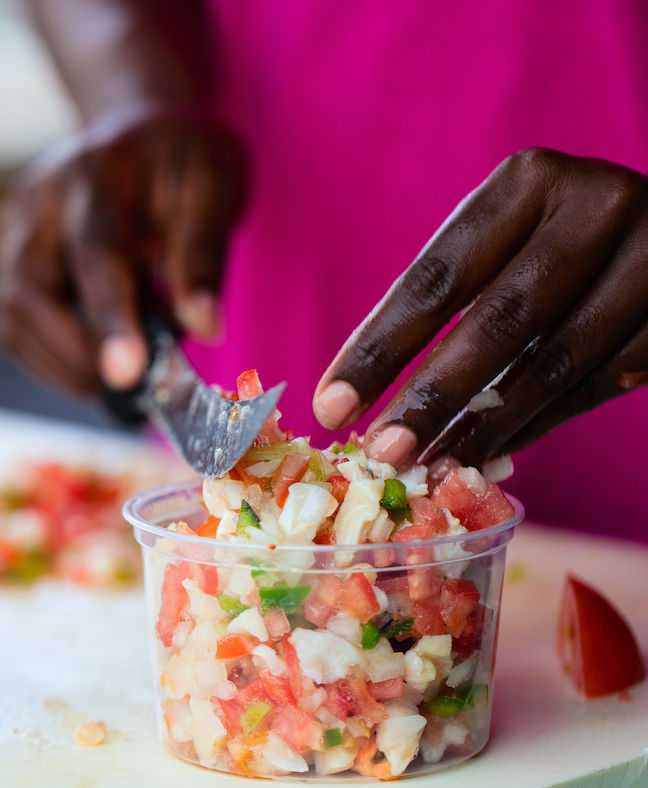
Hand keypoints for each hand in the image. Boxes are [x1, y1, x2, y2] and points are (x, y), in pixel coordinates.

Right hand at [0, 107, 245, 394]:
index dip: (109, 320)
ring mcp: (14, 230)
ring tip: (120, 380)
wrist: (136, 131)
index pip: (95, 254)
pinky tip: (96, 363)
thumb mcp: (215, 187)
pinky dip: (53, 357)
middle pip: (30, 292)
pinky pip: (16, 325)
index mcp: (96, 174)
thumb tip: (203, 330)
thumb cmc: (181, 161)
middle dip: (77, 355)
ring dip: (63, 364)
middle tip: (132, 391)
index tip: (127, 376)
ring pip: (14, 316)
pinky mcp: (8, 257)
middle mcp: (39, 201)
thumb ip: (204, 256)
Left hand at [313, 148, 647, 468]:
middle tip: (382, 452)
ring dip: (486, 426)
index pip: (437, 278)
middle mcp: (597, 207)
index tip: (331, 405)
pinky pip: (597, 386)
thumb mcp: (501, 237)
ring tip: (432, 467)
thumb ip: (445, 298)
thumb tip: (359, 395)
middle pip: (497, 322)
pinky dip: (538, 425)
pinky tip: (492, 451)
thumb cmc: (557, 235)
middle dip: (431, 397)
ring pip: (554, 363)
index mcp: (529, 181)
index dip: (380, 349)